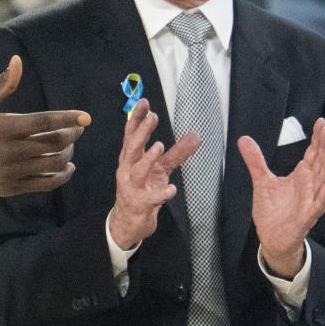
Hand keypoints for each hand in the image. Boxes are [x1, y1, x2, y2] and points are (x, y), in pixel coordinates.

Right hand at [0, 55, 88, 196]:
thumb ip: (3, 83)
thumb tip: (17, 60)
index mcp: (5, 127)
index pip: (45, 121)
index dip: (68, 118)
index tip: (86, 118)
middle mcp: (10, 150)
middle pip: (54, 143)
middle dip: (72, 135)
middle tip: (77, 129)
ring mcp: (11, 171)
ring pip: (52, 165)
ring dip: (68, 155)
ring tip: (69, 148)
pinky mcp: (10, 188)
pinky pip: (44, 184)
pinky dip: (60, 176)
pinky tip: (66, 168)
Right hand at [109, 99, 199, 248]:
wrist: (128, 222)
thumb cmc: (143, 189)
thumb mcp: (161, 169)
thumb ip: (178, 152)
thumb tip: (196, 136)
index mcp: (131, 158)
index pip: (131, 134)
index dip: (137, 118)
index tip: (144, 103)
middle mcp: (128, 169)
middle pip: (132, 148)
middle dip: (141, 132)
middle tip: (152, 117)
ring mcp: (132, 187)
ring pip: (137, 171)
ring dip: (148, 158)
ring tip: (159, 146)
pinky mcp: (140, 204)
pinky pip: (150, 198)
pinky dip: (160, 193)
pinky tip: (172, 189)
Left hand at [237, 118, 324, 277]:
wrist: (272, 237)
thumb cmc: (273, 210)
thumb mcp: (262, 181)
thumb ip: (255, 160)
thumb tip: (244, 139)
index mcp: (302, 176)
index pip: (313, 153)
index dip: (318, 138)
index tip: (320, 121)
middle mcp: (309, 186)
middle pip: (321, 162)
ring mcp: (310, 201)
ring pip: (324, 181)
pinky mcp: (307, 217)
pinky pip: (318, 205)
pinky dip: (323, 195)